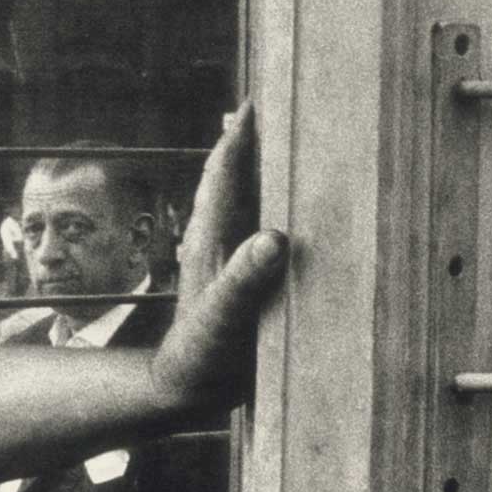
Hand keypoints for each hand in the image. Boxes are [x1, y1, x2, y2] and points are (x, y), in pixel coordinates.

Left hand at [148, 101, 286, 414]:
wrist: (187, 393)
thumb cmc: (201, 357)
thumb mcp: (223, 319)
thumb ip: (244, 280)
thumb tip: (273, 238)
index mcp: (212, 237)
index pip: (225, 172)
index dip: (241, 136)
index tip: (259, 99)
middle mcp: (220, 240)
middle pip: (239, 178)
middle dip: (258, 142)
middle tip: (287, 106)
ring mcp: (231, 259)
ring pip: (253, 204)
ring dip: (272, 175)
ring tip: (302, 146)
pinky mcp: (245, 280)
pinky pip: (267, 235)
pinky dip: (284, 214)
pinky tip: (304, 215)